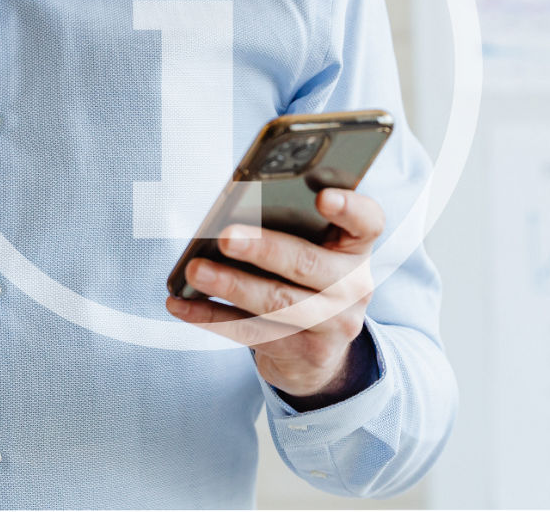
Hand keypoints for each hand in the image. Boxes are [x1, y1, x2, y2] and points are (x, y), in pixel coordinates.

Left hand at [165, 188, 381, 398]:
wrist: (322, 353)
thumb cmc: (308, 282)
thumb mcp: (317, 251)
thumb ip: (293, 228)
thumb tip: (234, 214)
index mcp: (356, 248)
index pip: (367, 222)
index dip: (349, 208)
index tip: (323, 197)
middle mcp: (353, 286)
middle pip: (308, 264)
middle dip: (264, 249)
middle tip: (225, 236)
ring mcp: (332, 324)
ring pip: (277, 302)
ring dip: (231, 285)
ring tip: (196, 271)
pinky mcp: (303, 352)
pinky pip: (250, 332)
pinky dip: (211, 317)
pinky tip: (182, 304)